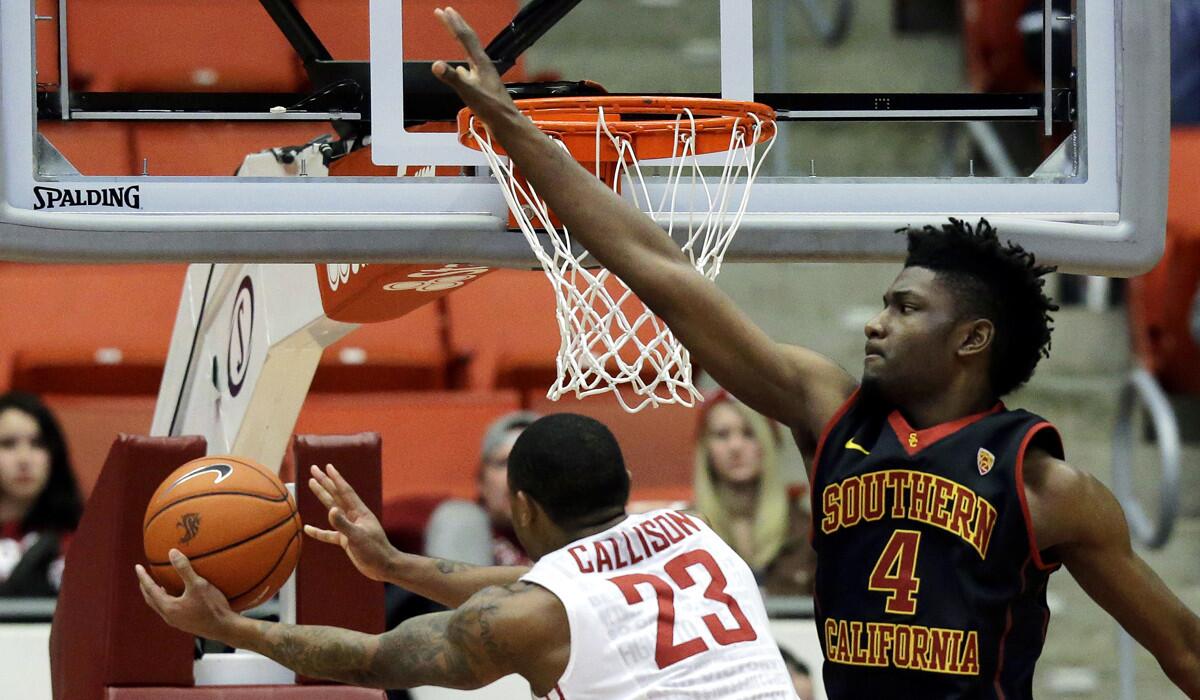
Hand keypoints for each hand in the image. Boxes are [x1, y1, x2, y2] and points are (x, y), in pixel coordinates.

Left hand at [136, 549, 237, 640]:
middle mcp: (169, 616)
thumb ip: (184, 569)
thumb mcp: (198, 585)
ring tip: (158, 586)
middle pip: (151, 600)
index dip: (143, 577)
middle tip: (143, 576)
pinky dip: (166, 600)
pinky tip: (177, 596)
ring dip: (156, 595)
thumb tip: (172, 552)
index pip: (150, 589)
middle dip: (145, 587)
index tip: (137, 567)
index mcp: (168, 607)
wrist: (224, 628)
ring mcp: (176, 622)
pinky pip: (169, 610)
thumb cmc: (212, 607)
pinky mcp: (185, 624)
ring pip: (159, 606)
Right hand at [305, 464, 399, 581]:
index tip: (326, 466)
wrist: (384, 567)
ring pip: (332, 509)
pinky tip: (308, 529)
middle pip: (336, 495)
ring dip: (322, 496)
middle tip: (314, 469)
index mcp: (359, 512)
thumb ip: (343, 524)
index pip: (344, 491)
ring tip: (312, 484)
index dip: (335, 478)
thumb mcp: (358, 537)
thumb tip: (330, 510)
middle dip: (325, 481)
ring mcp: (350, 527)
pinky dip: (319, 531)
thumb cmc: (375, 551)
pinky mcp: (347, 540)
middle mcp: (354, 516)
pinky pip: (329, 534)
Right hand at [431, 7, 519, 122]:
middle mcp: (483, 65)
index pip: (464, 37)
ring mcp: (484, 75)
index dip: (452, 23)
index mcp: (481, 63)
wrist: (506, 123)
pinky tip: (460, 69)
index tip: (442, 11)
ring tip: (453, 31)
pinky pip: (470, 68)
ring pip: (470, 51)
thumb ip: (452, 78)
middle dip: (456, 24)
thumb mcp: (469, 92)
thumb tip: (436, 65)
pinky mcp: (483, 85)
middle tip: (445, 12)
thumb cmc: (492, 109)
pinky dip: (462, 63)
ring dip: (460, 40)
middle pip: (469, 39)